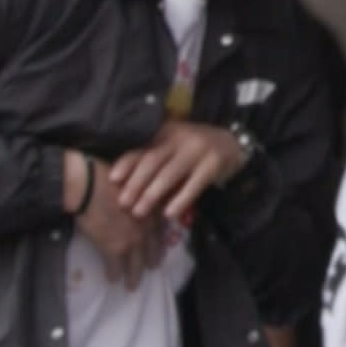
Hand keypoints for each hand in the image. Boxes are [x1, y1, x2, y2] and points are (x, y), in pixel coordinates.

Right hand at [71, 151, 166, 289]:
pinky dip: (114, 274)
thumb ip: (140, 196)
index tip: (158, 249)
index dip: (158, 241)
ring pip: (135, 263)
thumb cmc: (105, 177)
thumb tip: (135, 203)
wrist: (88, 185)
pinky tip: (112, 279)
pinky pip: (115, 266)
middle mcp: (146, 227)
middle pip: (151, 250)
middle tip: (151, 269)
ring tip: (132, 285)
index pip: (159, 230)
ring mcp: (131, 239)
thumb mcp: (133, 183)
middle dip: (151, 261)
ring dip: (133, 275)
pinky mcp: (113, 248)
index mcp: (152, 209)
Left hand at [111, 120, 245, 225]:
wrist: (233, 143)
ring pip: (169, 173)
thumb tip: (124, 185)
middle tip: (123, 203)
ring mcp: (198, 150)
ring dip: (152, 194)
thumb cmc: (194, 150)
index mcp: (165, 133)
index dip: (126, 164)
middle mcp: (180, 137)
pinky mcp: (213, 164)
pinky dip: (180, 200)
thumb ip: (154, 160)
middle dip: (135, 184)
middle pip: (152, 161)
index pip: (142, 148)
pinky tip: (169, 213)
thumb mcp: (173, 148)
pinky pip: (194, 185)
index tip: (112, 180)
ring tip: (139, 212)